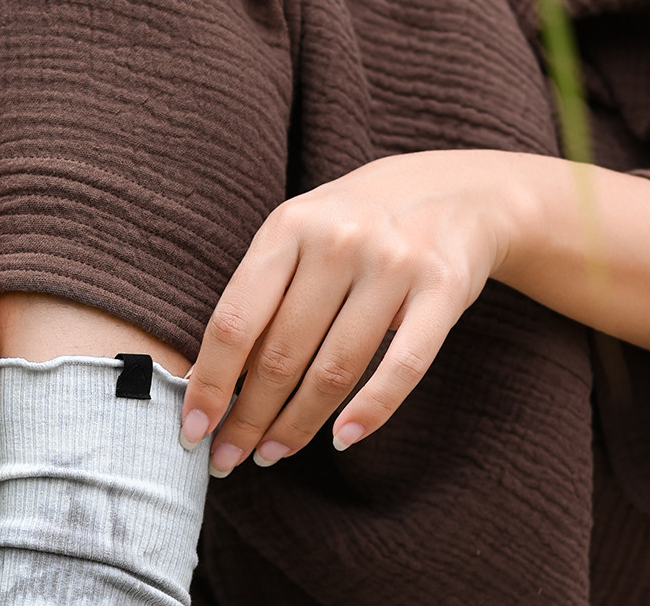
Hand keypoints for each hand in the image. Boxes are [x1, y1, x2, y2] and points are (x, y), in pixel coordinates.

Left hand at [179, 150, 520, 475]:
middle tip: (228, 458)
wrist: (458, 192)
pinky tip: (343, 439)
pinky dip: (371, 412)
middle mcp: (339, 240)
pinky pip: (402, 367)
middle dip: (248, 418)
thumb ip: (265, 289)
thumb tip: (216, 381)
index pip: (237, 320)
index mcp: (290, 224)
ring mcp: (395, 263)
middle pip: (281, 353)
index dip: (210, 383)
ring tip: (274, 452)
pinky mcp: (445, 288)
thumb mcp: (304, 231)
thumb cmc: (359, 222)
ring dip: (298, 425)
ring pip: (334, 370)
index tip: (192, 428)